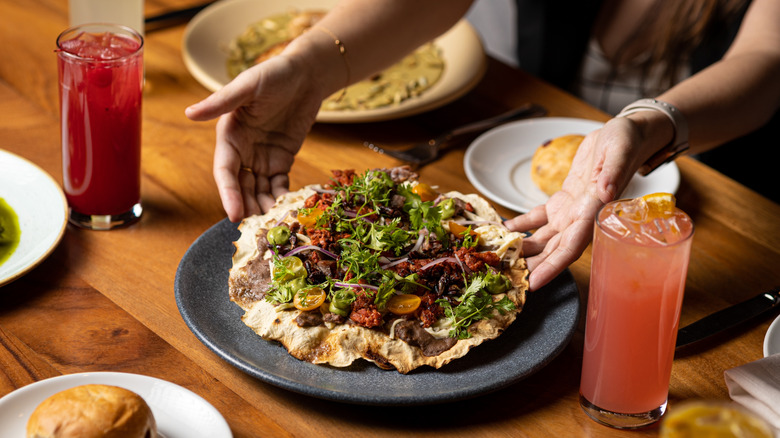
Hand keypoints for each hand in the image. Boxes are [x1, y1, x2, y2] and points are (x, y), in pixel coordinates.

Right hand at [185, 54, 324, 221]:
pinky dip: (281, 198)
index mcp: (229, 134)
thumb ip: (221, 102)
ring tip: (274, 224)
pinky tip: (287, 210)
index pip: (225, 170)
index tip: (235, 214)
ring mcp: (262, 157)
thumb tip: (189, 113)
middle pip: (241, 186)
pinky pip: (279, 184)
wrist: (307, 73)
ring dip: (264, 206)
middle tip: (258, 227)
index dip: (228, 193)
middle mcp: (243, 149)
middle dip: (247, 206)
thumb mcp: (247, 86)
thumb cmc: (273, 74)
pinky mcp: (282, 159)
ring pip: (260, 190)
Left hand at [504, 117, 647, 290]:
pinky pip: (539, 218)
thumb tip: (606, 191)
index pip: (572, 247)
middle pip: (554, 249)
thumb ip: (612, 172)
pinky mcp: (563, 199)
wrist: (627, 135)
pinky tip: (505, 229)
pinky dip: (521, 225)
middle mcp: (581, 216)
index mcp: (594, 210)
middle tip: (508, 279)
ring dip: (524, 250)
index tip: (534, 283)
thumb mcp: (621, 151)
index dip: (553, 266)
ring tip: (501, 259)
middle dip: (532, 266)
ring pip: (544, 238)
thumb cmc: (627, 142)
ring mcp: (570, 210)